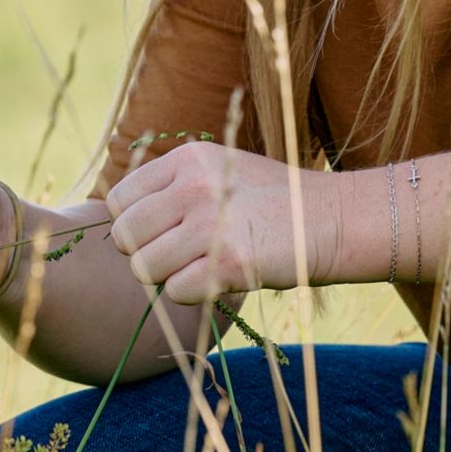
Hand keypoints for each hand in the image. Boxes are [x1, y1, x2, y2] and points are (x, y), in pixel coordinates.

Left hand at [103, 141, 333, 304]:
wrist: (332, 219)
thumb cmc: (271, 200)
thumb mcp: (221, 168)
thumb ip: (172, 185)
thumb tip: (118, 218)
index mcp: (188, 159)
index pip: (118, 199)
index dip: (131, 223)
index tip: (157, 232)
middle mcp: (194, 187)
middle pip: (125, 237)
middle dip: (143, 253)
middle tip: (176, 255)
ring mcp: (211, 225)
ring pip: (144, 268)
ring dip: (167, 276)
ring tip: (199, 265)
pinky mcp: (229, 263)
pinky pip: (175, 291)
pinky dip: (192, 293)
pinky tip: (218, 278)